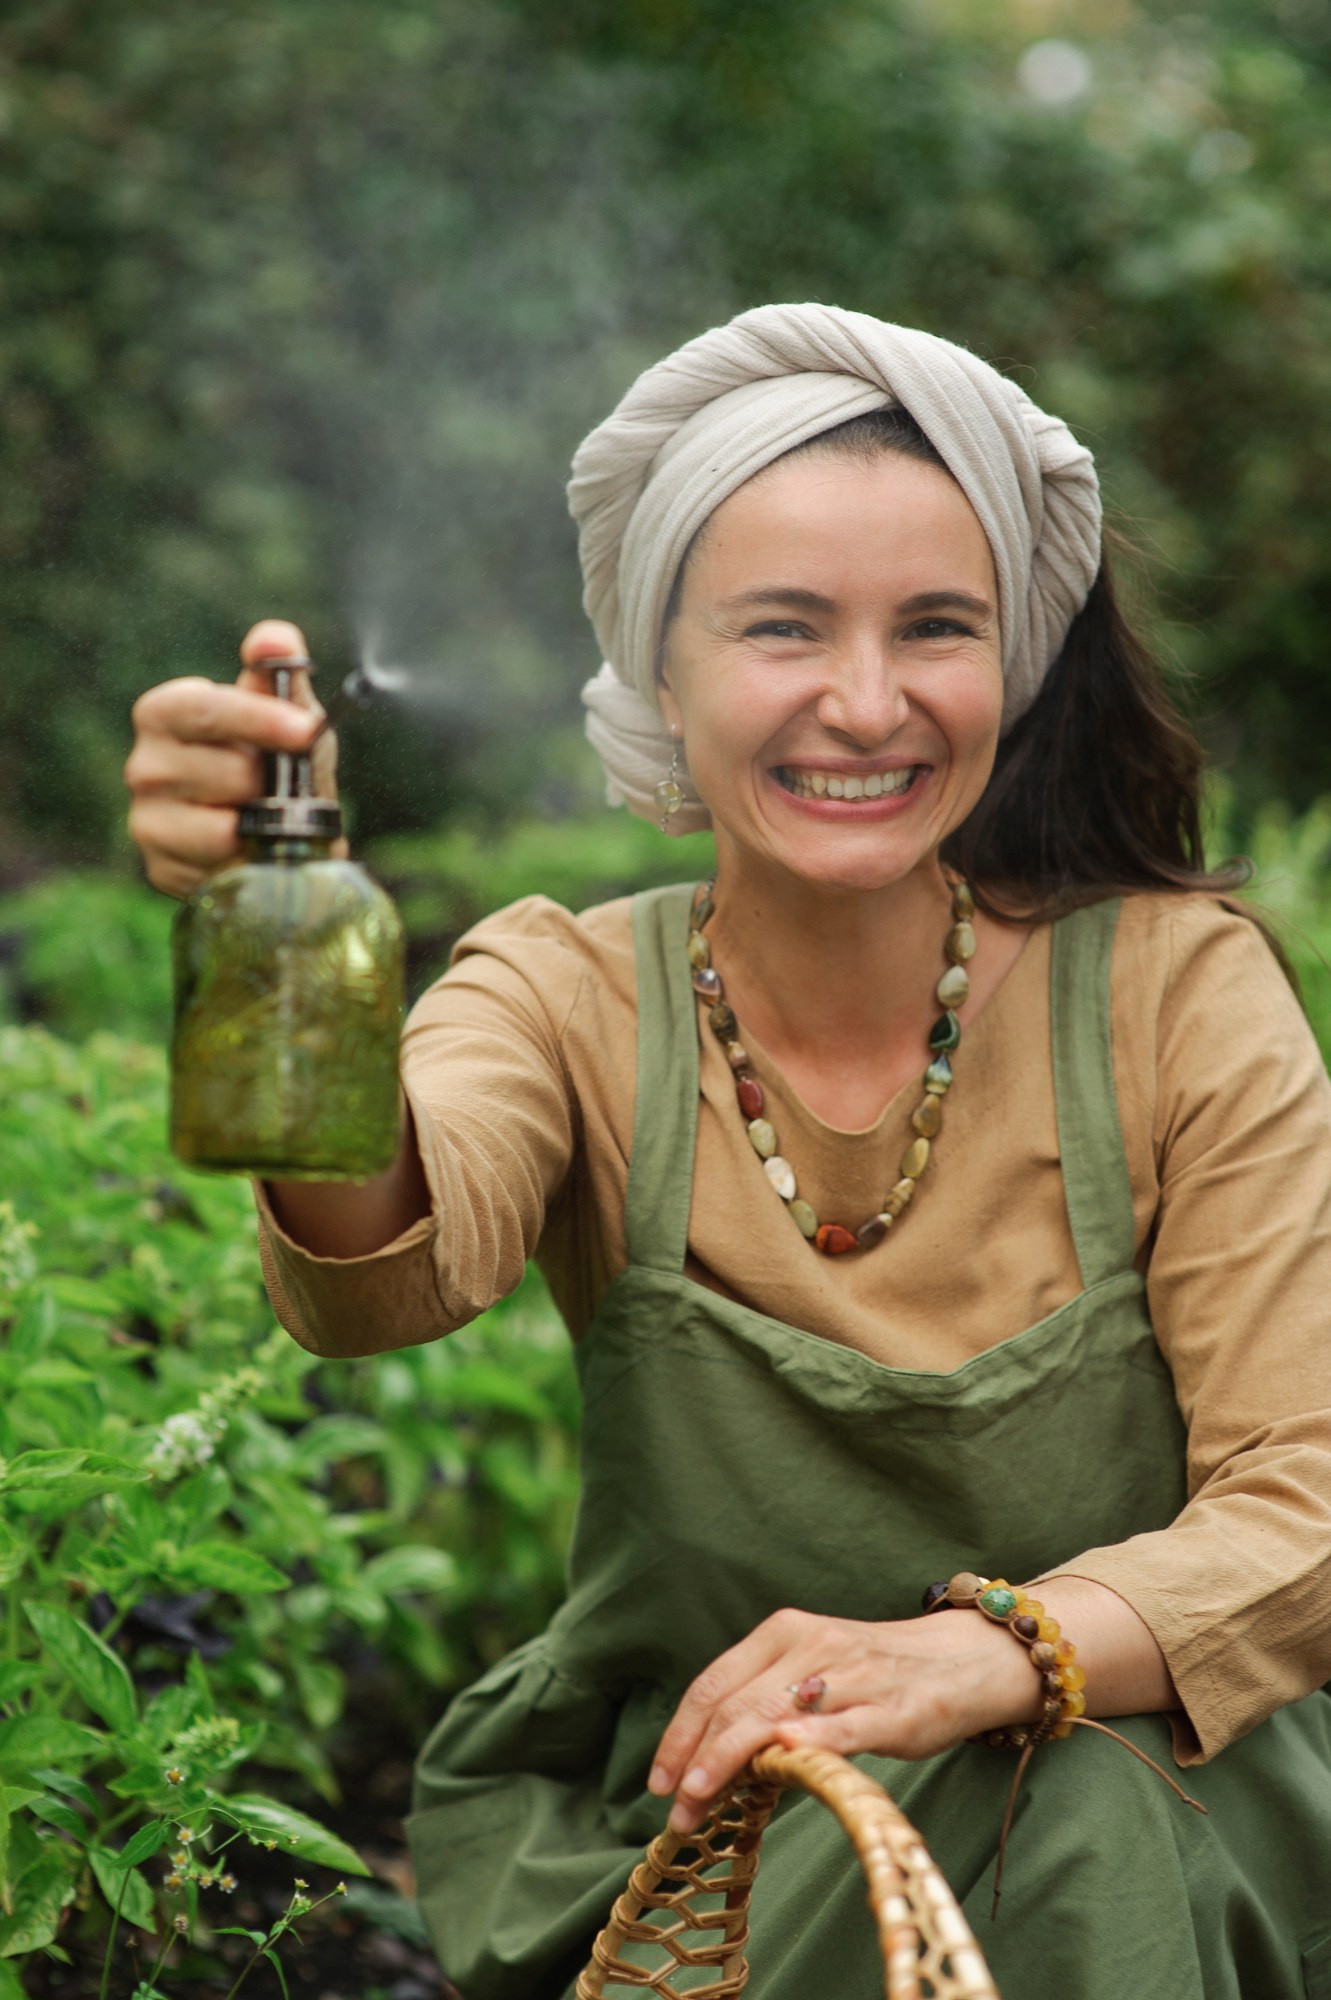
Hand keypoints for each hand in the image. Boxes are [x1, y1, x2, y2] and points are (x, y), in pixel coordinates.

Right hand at [125, 618, 341, 899]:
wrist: (282, 832)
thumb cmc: (280, 761)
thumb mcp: (291, 715)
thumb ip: (280, 675)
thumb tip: (276, 638)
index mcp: (166, 713)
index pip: (202, 709)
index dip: (256, 718)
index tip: (305, 729)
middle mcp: (143, 765)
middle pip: (218, 773)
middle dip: (265, 782)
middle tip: (279, 785)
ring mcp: (145, 820)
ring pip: (216, 829)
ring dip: (259, 826)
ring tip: (264, 818)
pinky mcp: (159, 867)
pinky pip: (217, 869)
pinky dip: (246, 861)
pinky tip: (249, 848)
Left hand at [647, 1604, 1037, 1833]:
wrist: (963, 1659)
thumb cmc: (877, 1673)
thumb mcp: (812, 1670)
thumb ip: (765, 1700)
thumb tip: (707, 1759)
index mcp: (784, 1633)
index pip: (714, 1684)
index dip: (680, 1734)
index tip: (660, 1782)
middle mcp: (811, 1646)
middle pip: (735, 1705)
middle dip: (696, 1760)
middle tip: (675, 1811)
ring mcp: (852, 1676)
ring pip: (775, 1715)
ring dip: (730, 1761)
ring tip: (702, 1802)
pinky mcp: (893, 1710)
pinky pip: (844, 1725)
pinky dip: (810, 1739)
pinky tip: (783, 1757)